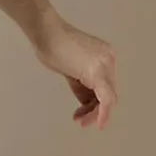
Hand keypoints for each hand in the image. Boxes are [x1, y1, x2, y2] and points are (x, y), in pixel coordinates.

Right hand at [30, 13, 117, 130]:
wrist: (46, 32)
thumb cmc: (51, 45)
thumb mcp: (70, 68)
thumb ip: (81, 84)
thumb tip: (86, 101)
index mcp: (104, 56)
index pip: (105, 85)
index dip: (97, 103)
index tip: (87, 114)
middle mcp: (109, 59)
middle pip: (109, 92)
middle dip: (96, 110)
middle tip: (82, 120)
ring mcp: (106, 64)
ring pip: (108, 97)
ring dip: (94, 112)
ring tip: (80, 120)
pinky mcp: (98, 72)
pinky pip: (106, 97)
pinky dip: (103, 112)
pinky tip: (98, 123)